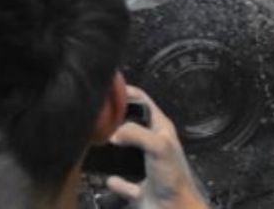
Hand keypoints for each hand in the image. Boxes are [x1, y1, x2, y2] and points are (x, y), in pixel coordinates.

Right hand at [106, 86, 208, 208]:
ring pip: (119, 152)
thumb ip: (135, 132)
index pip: (142, 102)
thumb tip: (113, 132)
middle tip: (99, 122)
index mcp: (160, 129)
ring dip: (111, 155)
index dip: (127, 93)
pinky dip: (117, 182)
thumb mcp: (158, 146)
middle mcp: (150, 144)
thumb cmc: (174, 178)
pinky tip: (119, 182)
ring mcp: (141, 164)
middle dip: (113, 125)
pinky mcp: (134, 183)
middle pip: (126, 125)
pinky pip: (118, 180)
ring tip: (103, 150)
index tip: (108, 90)